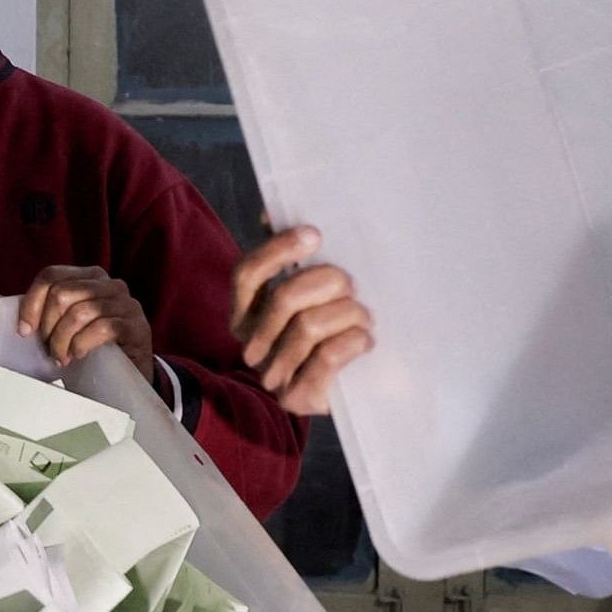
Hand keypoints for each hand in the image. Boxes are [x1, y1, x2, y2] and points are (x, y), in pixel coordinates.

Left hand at [0, 265, 152, 372]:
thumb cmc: (85, 345)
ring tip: (62, 357)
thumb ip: (24, 309)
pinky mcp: (136, 325)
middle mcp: (109, 283)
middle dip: (48, 327)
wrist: (124, 372)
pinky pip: (103, 328)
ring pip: (81, 312)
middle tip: (49, 350)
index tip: (24, 332)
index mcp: (86, 276)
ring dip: (64, 340)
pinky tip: (79, 357)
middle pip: (63, 293)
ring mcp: (125, 302)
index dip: (31, 303)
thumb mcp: (53, 326)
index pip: (50, 275)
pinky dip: (83, 345)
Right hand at [232, 225, 372, 416]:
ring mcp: (271, 373)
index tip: (315, 235)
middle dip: (329, 284)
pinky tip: (365, 340)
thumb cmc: (330, 333)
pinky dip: (352, 342)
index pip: (247, 273)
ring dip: (348, 315)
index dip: (278, 250)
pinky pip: (326, 359)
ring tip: (365, 318)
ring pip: (308, 327)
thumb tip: (271, 213)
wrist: (348, 392)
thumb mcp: (312, 293)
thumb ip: (292, 258)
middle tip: (354, 286)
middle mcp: (251, 342)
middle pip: (285, 298)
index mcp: (245, 311)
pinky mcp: (296, 398)